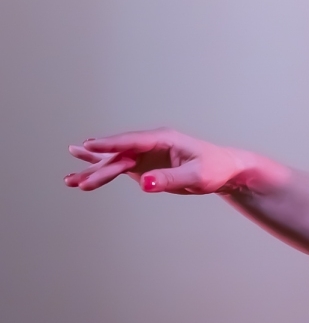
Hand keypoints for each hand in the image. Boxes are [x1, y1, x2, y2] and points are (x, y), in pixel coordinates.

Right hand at [65, 128, 243, 194]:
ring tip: (69, 180)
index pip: (132, 141)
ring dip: (93, 170)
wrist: (225, 170)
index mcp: (163, 139)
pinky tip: (82, 180)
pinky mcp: (143, 166)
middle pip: (119, 154)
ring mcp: (145, 155)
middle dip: (98, 165)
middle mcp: (150, 144)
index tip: (89, 145)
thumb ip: (170, 179)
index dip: (111, 144)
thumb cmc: (215, 168)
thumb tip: (144, 183)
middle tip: (76, 179)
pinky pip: (118, 170)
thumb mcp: (196, 176)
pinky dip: (101, 175)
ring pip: (114, 161)